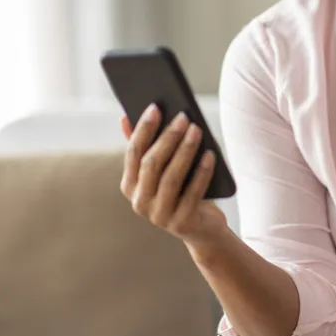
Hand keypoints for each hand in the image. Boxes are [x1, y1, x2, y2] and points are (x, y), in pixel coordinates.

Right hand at [120, 105, 228, 245]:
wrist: (202, 228)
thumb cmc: (181, 190)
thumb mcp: (163, 169)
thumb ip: (146, 146)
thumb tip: (125, 117)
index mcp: (130, 186)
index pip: (133, 152)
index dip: (143, 129)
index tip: (155, 107)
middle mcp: (140, 202)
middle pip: (151, 164)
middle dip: (168, 138)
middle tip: (183, 117)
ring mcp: (159, 216)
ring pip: (171, 178)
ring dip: (185, 151)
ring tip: (197, 130)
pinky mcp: (181, 223)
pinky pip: (192, 193)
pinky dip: (202, 172)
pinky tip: (210, 154)